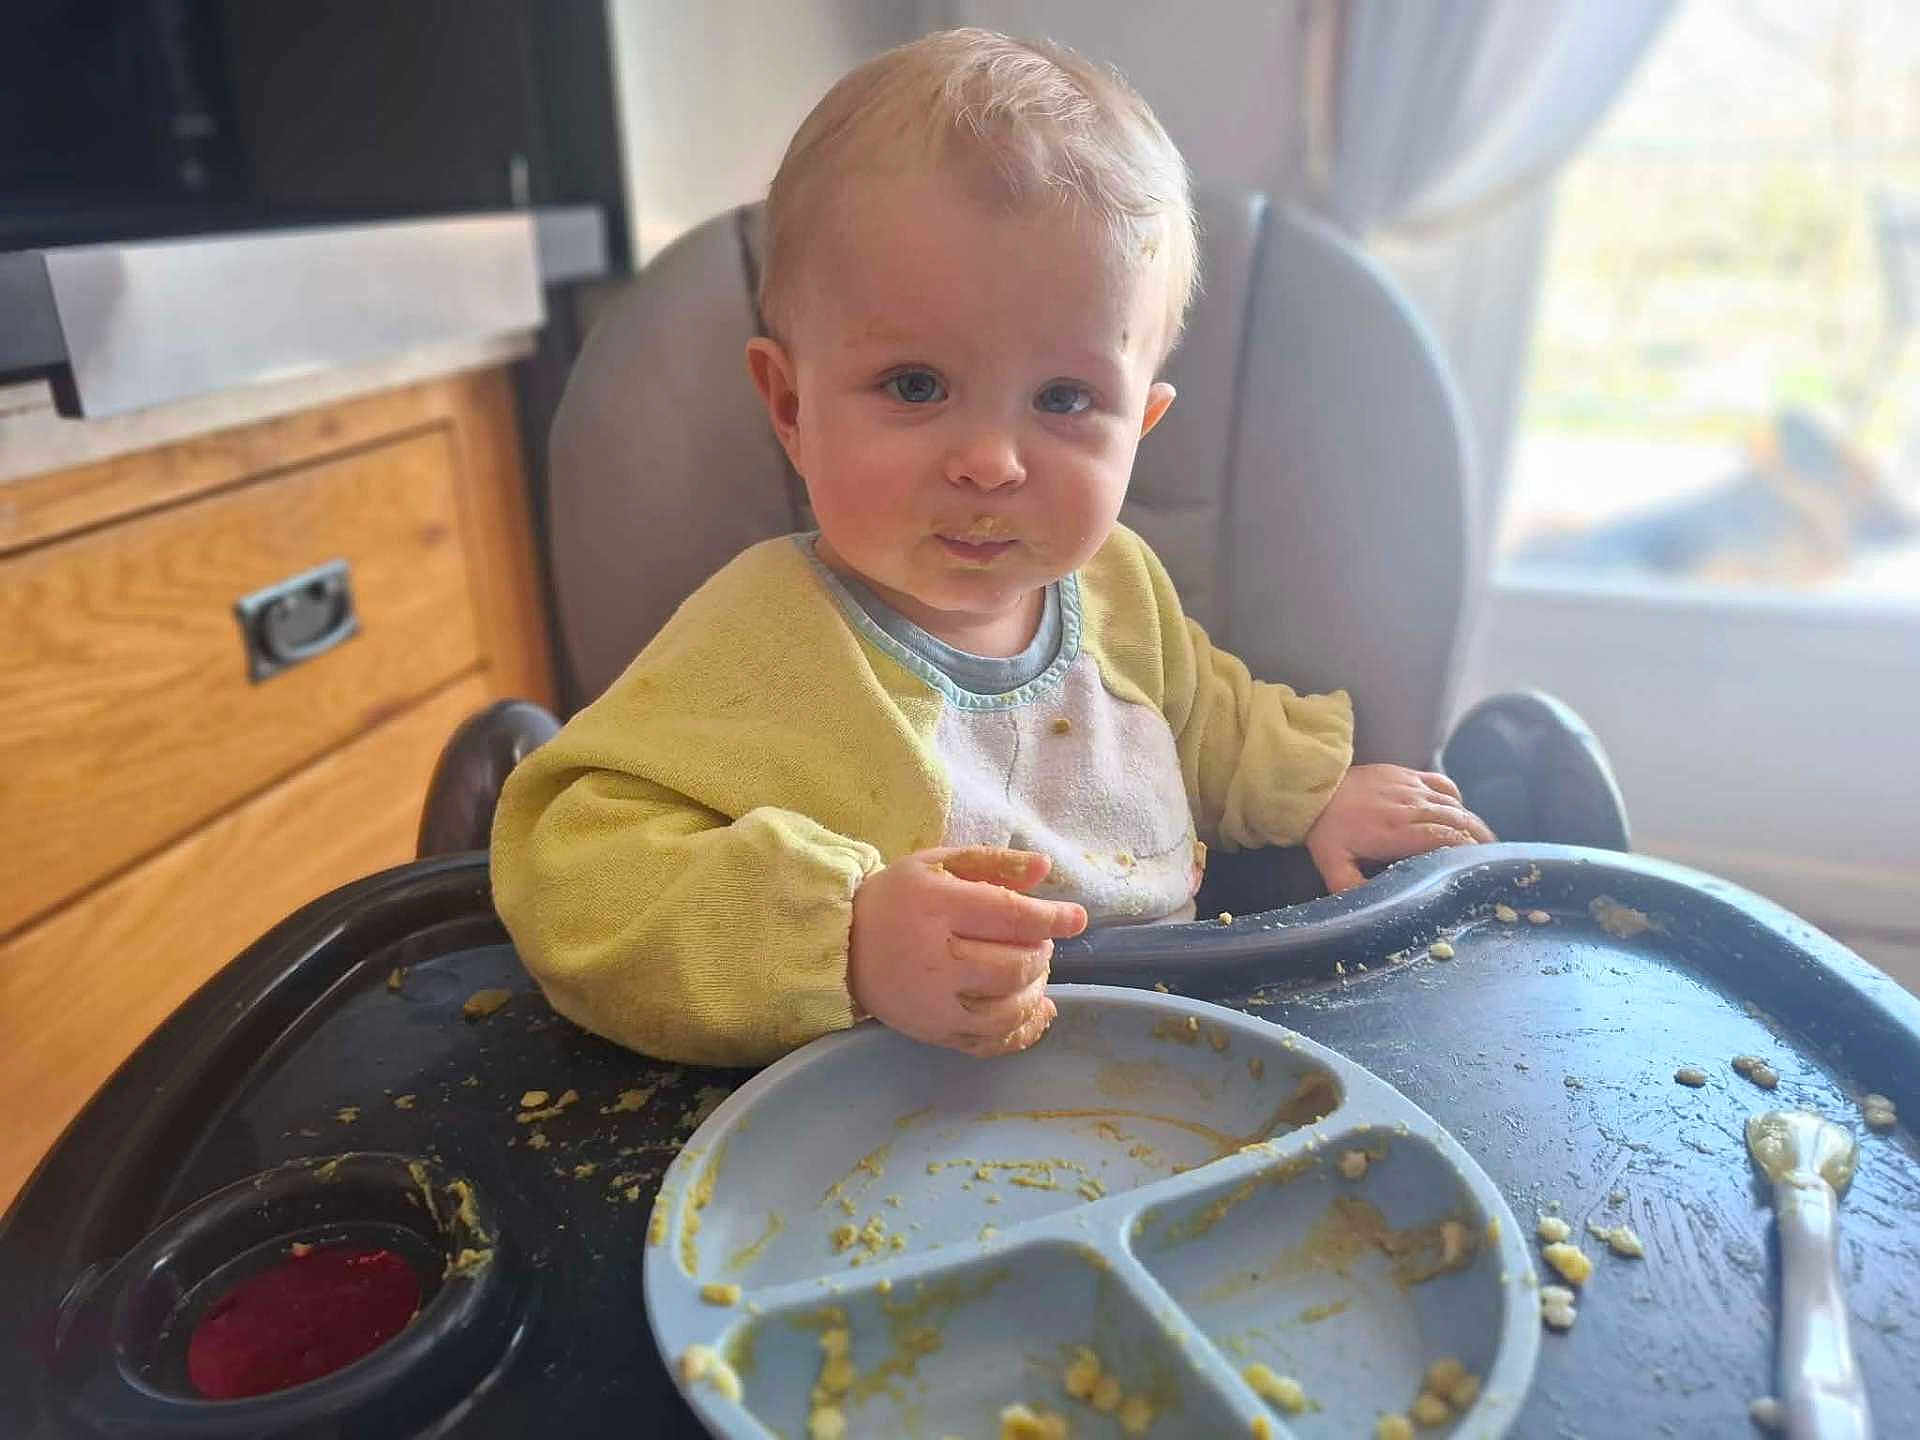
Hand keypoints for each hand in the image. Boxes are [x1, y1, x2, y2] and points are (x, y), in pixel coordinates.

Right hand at [848, 846, 1087, 1057]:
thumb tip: (1045, 868)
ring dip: (1036, 992)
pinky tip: (1037, 1012)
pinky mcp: (933, 1032)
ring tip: (1034, 973)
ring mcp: (933, 1004)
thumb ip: (993, 863)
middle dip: (1041, 954)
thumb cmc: (899, 899)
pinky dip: (1023, 1031)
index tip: (1077, 919)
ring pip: (1006, 1010)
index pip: (1009, 916)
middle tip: (1038, 942)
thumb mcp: (938, 865)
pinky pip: (989, 1043)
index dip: (1051, 919)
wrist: (842, 946)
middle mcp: (935, 959)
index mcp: (936, 907)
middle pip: (1013, 966)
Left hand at [1305, 765, 1495, 893]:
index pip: (1444, 839)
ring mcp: (1410, 787)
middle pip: (1458, 822)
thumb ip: (1353, 889)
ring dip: (1473, 823)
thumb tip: (1374, 911)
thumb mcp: (1333, 865)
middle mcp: (1409, 807)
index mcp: (1395, 831)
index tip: (1480, 866)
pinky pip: (1443, 784)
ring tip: (1486, 842)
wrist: (1312, 787)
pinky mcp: (1407, 774)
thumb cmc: (1325, 830)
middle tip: (1495, 859)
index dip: (1467, 851)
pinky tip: (1460, 813)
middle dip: (1480, 840)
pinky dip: (1457, 800)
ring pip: (1454, 805)